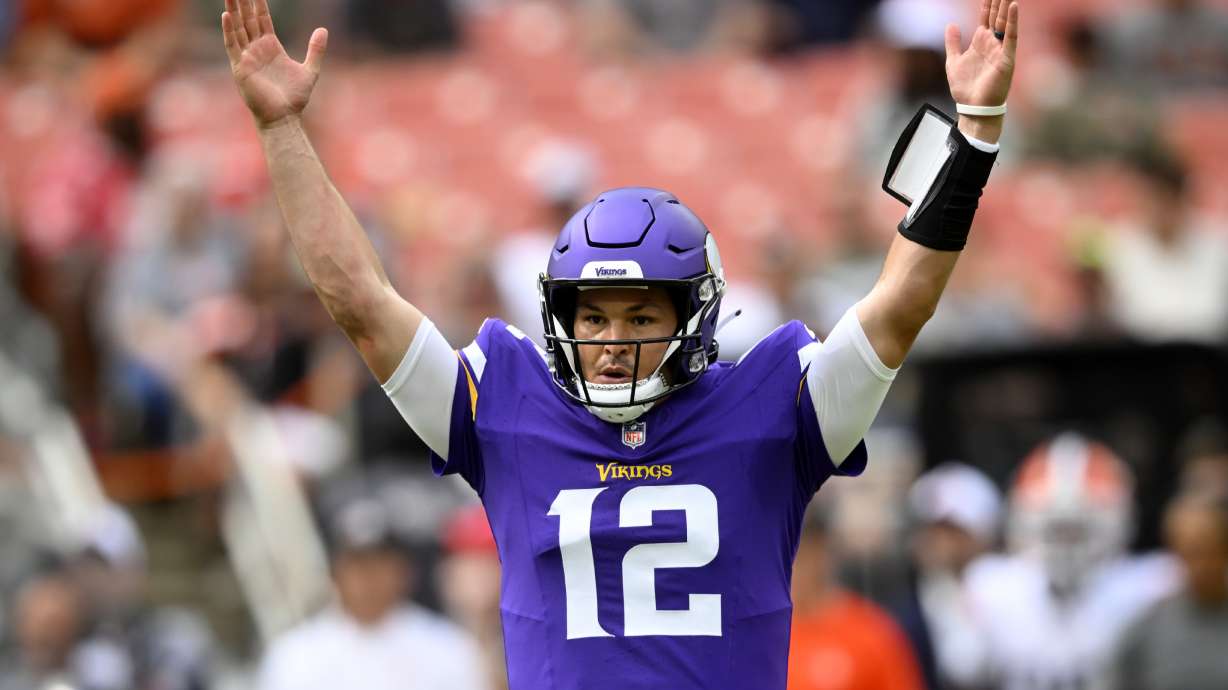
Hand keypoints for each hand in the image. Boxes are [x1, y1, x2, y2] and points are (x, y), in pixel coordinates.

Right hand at [222, 0, 327, 128]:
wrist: (284, 117)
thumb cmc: (294, 98)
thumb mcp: (310, 70)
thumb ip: (315, 50)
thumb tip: (323, 29)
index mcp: (271, 47)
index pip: (262, 19)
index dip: (259, 4)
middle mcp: (256, 49)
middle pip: (248, 20)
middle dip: (243, 2)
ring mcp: (247, 57)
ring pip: (238, 28)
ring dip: (233, 11)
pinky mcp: (240, 68)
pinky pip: (232, 45)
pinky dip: (229, 30)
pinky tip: (226, 15)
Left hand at [945, 0, 1017, 106]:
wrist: (972, 107)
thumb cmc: (965, 88)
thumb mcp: (953, 61)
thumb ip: (953, 42)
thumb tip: (951, 24)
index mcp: (980, 41)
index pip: (985, 16)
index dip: (987, 3)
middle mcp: (992, 43)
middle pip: (996, 15)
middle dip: (999, 0)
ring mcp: (1000, 49)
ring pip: (1004, 22)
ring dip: (1007, 6)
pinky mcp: (1006, 58)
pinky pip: (1011, 37)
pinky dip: (1012, 22)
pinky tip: (1014, 7)